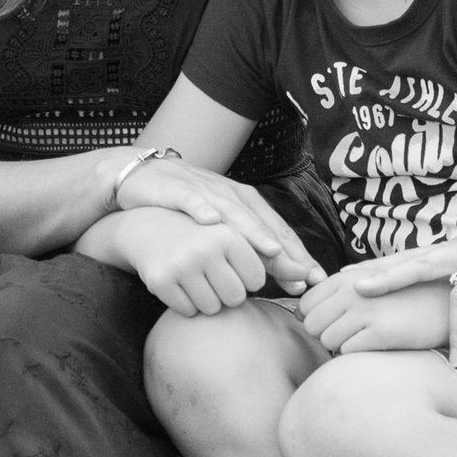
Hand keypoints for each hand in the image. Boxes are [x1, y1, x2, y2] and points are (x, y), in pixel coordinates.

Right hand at [98, 207, 280, 315]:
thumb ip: (273, 257)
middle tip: (213, 277)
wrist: (144, 226)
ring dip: (207, 301)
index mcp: (231, 231)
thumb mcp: (234, 235)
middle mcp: (209, 243)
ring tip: (196, 280)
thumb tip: (309, 279)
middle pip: (237, 296)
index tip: (247, 273)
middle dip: (228, 292)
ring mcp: (184, 261)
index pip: (259, 277)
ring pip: (212, 307)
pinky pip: (187, 310)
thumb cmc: (200, 233)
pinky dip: (186, 305)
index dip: (252, 279)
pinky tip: (181, 288)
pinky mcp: (161, 278)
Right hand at [113, 154, 322, 288]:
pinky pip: (190, 200)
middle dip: (282, 250)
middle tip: (300, 272)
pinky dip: (202, 208)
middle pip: (260, 225)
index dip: (297, 254)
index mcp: (244, 200)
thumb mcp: (223, 223)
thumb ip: (254, 249)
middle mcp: (228, 195)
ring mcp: (202, 192)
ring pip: (231, 215)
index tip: (315, 279)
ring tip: (268, 248)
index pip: (276, 229)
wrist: (141, 177)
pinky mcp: (174, 191)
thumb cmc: (187, 208)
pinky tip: (211, 221)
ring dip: (251, 230)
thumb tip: (295, 279)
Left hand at [297, 266, 449, 355]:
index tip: (332, 324)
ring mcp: (365, 312)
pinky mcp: (379, 333)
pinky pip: (347, 352)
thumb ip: (336, 291)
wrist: (444, 305)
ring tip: (363, 340)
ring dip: (341, 347)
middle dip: (324, 335)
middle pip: (312, 326)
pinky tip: (374, 346)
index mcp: (345, 278)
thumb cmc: (403, 296)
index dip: (315, 319)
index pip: (306, 305)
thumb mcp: (369, 283)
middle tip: (347, 336)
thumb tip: (300, 311)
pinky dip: (356, 354)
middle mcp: (351, 292)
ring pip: (327, 342)